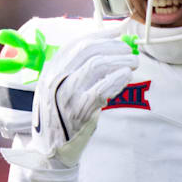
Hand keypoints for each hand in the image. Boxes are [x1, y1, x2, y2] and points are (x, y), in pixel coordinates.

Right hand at [30, 30, 135, 166]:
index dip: (101, 34)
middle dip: (114, 46)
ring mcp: (66, 94)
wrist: (48, 151)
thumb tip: (104, 48)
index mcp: (49, 72)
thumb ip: (74, 71)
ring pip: (98, 64)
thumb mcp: (56, 90)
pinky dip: (118, 79)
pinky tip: (126, 77)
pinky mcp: (79, 110)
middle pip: (89, 50)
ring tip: (133, 63)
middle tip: (130, 51)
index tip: (119, 31)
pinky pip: (103, 88)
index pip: (76, 44)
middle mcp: (55, 80)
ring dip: (121, 61)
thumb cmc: (58, 119)